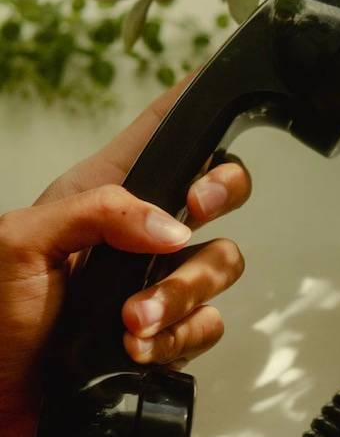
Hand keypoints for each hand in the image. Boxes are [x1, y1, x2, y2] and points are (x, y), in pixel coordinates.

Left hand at [0, 80, 251, 436]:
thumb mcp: (19, 246)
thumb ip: (98, 213)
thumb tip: (174, 225)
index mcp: (102, 194)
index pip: (162, 130)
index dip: (196, 102)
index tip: (221, 86)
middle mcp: (141, 231)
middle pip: (222, 188)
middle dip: (218, 198)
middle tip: (189, 217)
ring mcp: (160, 283)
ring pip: (223, 263)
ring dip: (181, 294)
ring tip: (132, 323)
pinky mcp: (171, 333)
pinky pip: (209, 325)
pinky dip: (176, 340)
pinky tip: (136, 351)